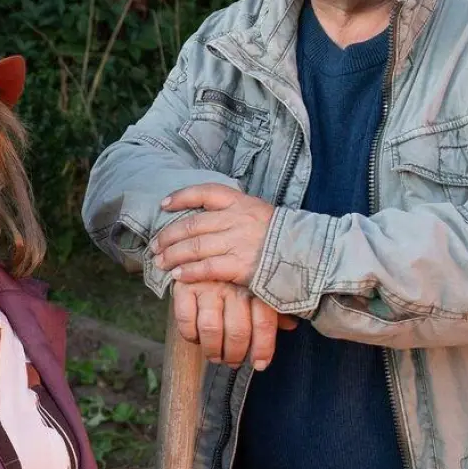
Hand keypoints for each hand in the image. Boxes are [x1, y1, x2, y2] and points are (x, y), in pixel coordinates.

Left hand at [151, 184, 275, 285]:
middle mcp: (237, 219)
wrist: (313, 258)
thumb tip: (208, 216)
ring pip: (194, 246)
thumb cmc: (284, 239)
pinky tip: (177, 276)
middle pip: (192, 225)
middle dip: (169, 236)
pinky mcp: (241, 265)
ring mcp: (238, 242)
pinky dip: (188, 272)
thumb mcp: (261, 214)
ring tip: (160, 262)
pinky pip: (206, 268)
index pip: (205, 192)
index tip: (164, 205)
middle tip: (155, 246)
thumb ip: (236, 214)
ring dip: (173, 255)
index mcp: (242, 202)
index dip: (181, 197)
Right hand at [172, 281, 294, 370]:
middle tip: (232, 362)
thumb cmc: (235, 272)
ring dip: (213, 350)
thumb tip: (291, 326)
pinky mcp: (184, 286)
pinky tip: (196, 338)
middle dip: (235, 354)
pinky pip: (185, 320)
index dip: (263, 349)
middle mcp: (232, 285)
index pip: (264, 323)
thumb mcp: (259, 284)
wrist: (200, 246)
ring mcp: (207, 285)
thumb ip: (275, 306)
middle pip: (237, 331)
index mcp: (255, 284)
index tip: (260, 364)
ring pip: (211, 329)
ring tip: (214, 355)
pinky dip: (190, 335)